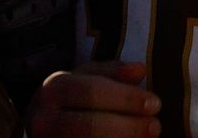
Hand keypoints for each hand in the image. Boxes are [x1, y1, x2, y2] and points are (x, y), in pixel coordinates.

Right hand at [28, 61, 160, 137]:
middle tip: (156, 127)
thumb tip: (140, 71)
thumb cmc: (70, 100)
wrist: (41, 127)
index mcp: (54, 89)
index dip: (126, 99)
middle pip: (90, 126)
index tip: (155, 104)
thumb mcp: (85, 79)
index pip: (92, 92)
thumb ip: (112, 74)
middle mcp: (44, 120)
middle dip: (128, 127)